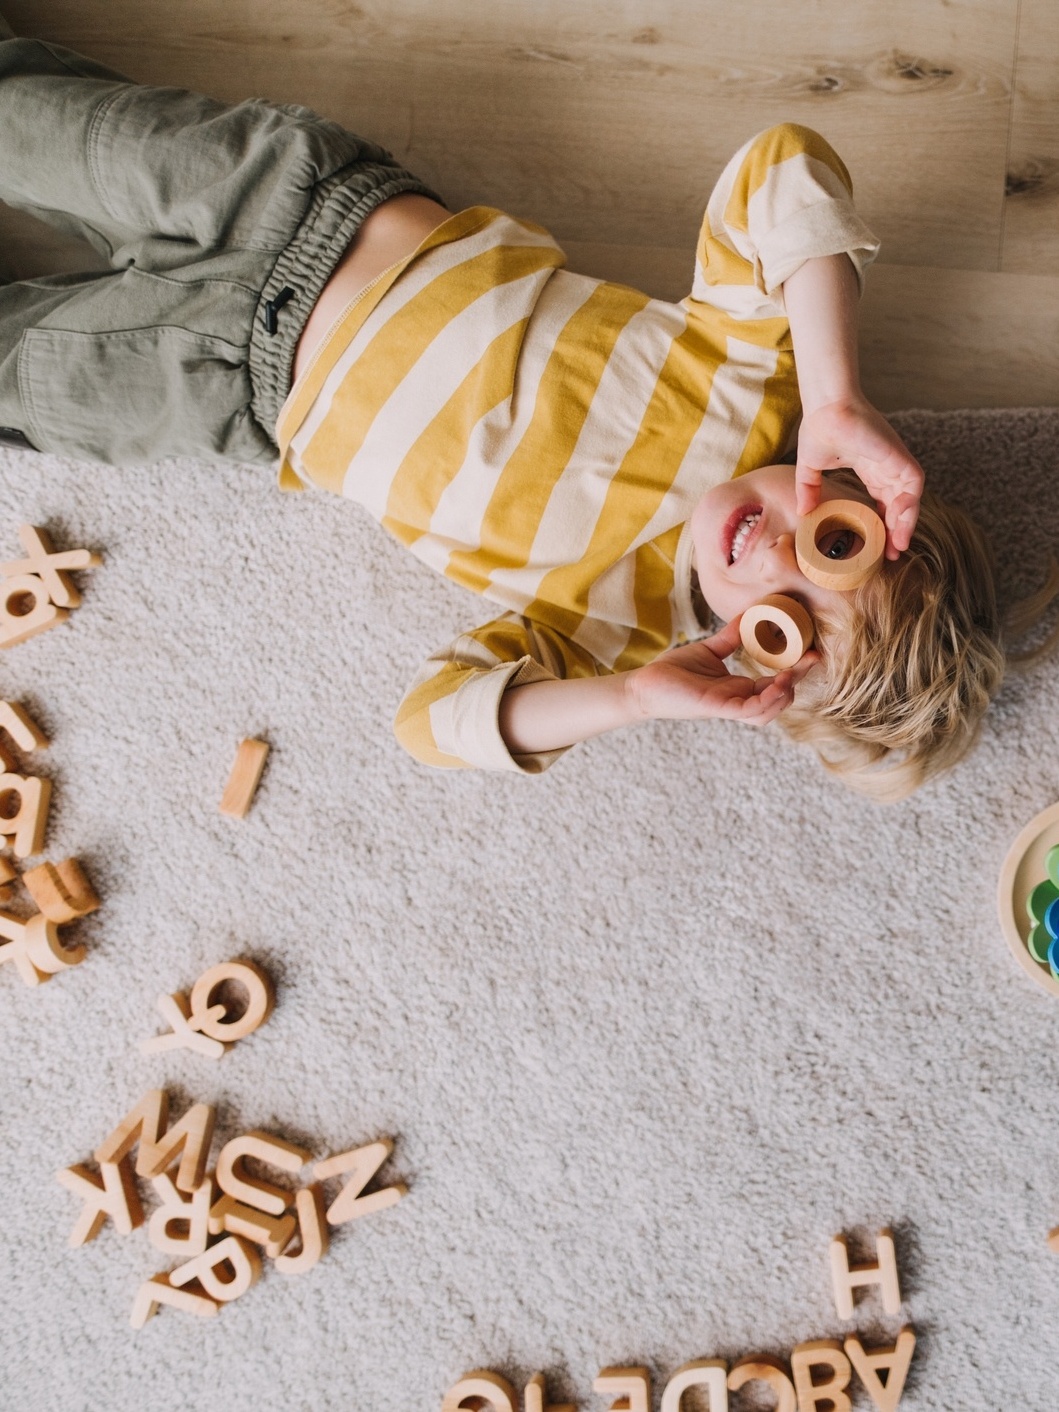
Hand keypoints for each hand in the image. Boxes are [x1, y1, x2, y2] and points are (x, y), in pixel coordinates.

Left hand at [628, 618, 818, 724]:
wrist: (644, 684)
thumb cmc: (672, 672)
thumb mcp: (709, 651)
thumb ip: (731, 637)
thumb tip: (748, 615)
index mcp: (738, 689)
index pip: (775, 685)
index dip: (795, 671)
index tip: (810, 651)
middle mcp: (737, 700)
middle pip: (779, 699)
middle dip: (798, 680)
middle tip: (811, 658)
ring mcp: (728, 707)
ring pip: (768, 711)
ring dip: (785, 694)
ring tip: (792, 674)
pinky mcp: (717, 708)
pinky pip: (750, 711)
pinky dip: (767, 700)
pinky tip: (777, 684)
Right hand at [795, 396, 924, 558]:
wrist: (826, 408)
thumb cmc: (818, 428)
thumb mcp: (810, 467)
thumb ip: (808, 489)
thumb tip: (802, 513)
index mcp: (870, 468)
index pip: (884, 501)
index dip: (883, 524)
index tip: (878, 545)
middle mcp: (885, 466)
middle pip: (899, 504)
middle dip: (898, 530)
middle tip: (891, 553)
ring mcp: (894, 461)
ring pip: (910, 498)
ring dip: (906, 522)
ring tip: (897, 545)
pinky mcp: (898, 456)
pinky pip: (914, 483)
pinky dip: (910, 504)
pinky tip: (899, 522)